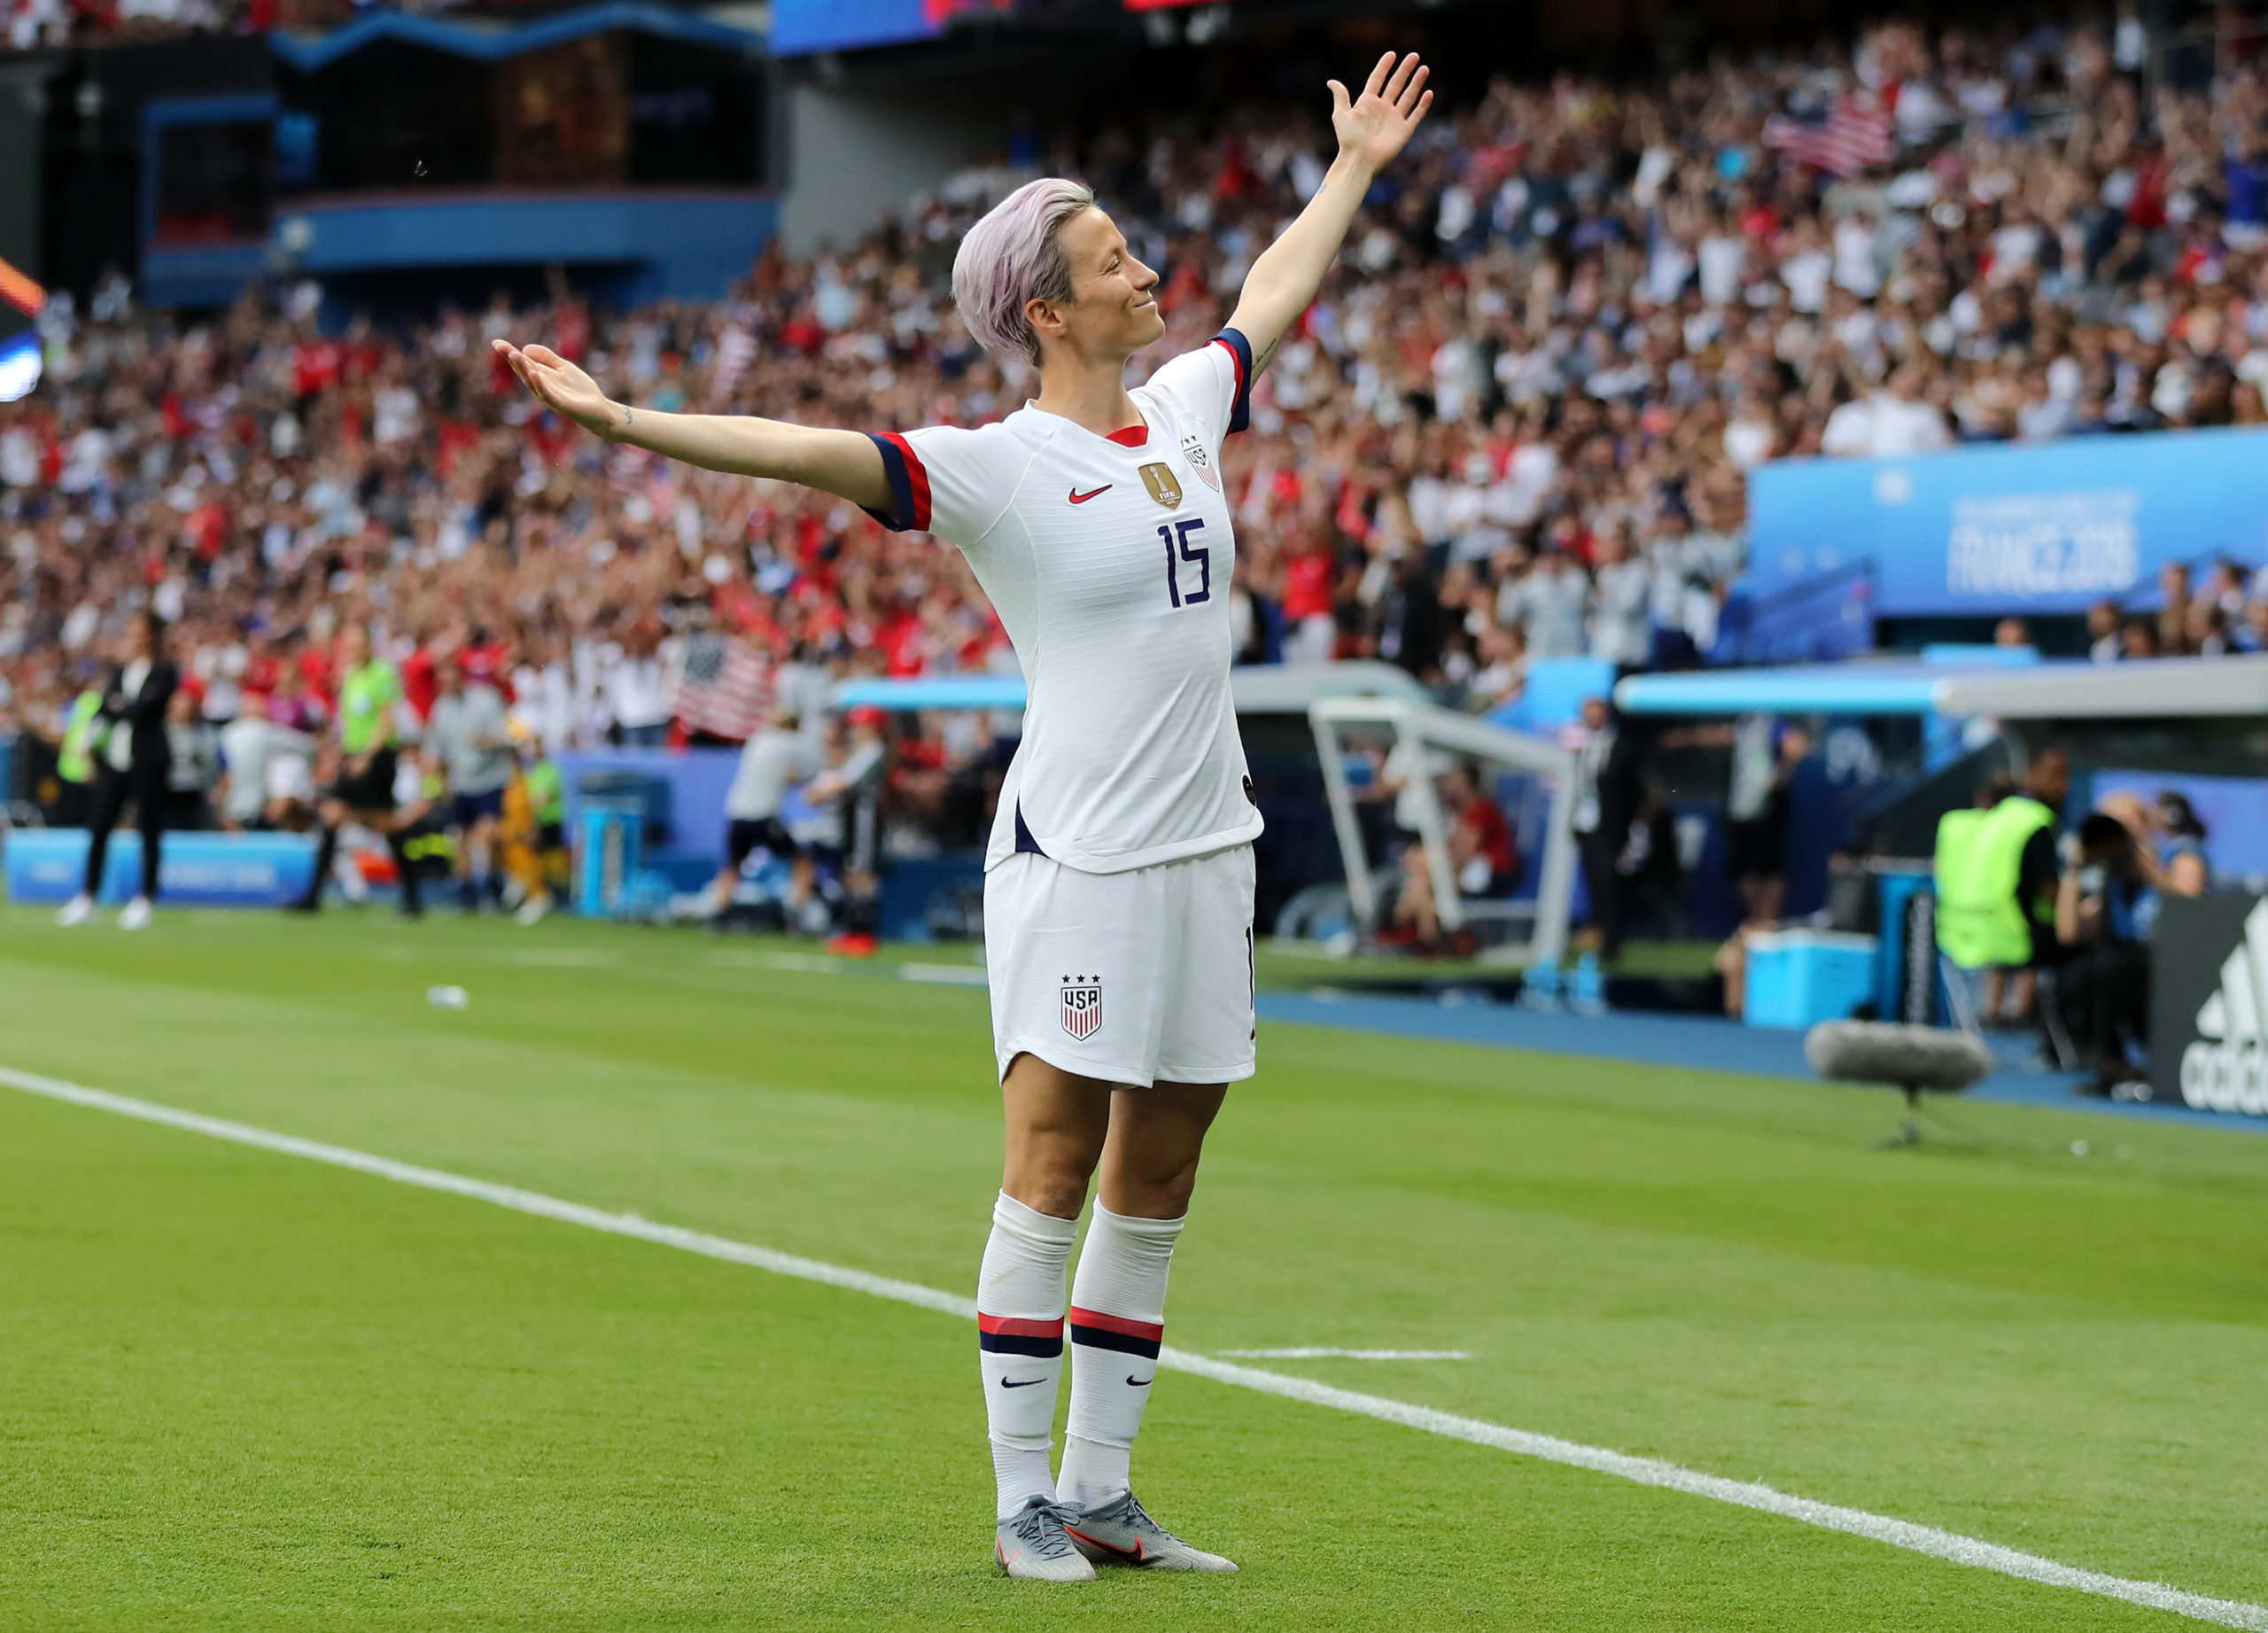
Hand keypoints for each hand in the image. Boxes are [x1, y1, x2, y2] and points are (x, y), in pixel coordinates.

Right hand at [491, 339, 621, 439]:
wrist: (600, 410)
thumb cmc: (581, 390)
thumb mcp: (564, 367)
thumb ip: (547, 357)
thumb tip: (525, 347)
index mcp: (542, 377)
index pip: (524, 363)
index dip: (510, 353)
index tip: (496, 342)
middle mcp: (542, 387)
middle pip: (524, 371)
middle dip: (512, 359)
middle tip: (500, 346)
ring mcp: (550, 397)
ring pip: (532, 382)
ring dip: (523, 369)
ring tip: (514, 354)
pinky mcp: (561, 405)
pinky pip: (547, 394)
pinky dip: (540, 384)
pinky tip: (535, 373)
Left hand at [1329, 51, 1431, 174]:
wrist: (1359, 160)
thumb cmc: (1348, 139)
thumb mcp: (1341, 114)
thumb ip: (1340, 96)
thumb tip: (1331, 81)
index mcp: (1367, 102)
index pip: (1378, 79)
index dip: (1384, 66)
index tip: (1392, 54)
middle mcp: (1382, 108)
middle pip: (1396, 84)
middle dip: (1405, 70)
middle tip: (1414, 56)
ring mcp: (1394, 119)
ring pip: (1408, 96)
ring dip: (1416, 82)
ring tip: (1424, 68)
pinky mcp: (1403, 131)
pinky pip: (1416, 115)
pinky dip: (1423, 104)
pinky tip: (1429, 92)